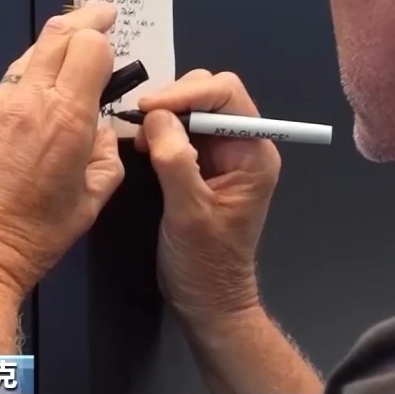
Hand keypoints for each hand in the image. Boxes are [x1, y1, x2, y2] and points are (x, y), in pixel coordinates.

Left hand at [0, 3, 124, 297]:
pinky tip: (25, 116)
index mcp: (65, 118)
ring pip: (24, 63)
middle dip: (81, 21)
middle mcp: (25, 103)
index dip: (103, 36)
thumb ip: (105, 156)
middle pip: (54, 35)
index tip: (111, 32)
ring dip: (48, 56)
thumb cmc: (32, 240)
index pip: (88, 46)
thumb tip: (101, 131)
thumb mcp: (90, 202)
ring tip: (63, 63)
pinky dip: (20, 93)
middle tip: (98, 16)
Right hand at [135, 70, 281, 321]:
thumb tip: (156, 116)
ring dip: (164, 116)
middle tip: (141, 128)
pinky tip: (143, 147)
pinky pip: (182, 129)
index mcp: (254, 153)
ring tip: (140, 142)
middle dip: (174, 101)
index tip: (148, 109)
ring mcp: (223, 153)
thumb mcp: (188, 213)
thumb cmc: (205, 264)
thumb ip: (176, 161)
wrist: (207, 301)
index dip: (187, 92)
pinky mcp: (203, 163)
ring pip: (193, 107)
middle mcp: (243, 145)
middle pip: (211, 93)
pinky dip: (160, 129)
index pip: (227, 94)